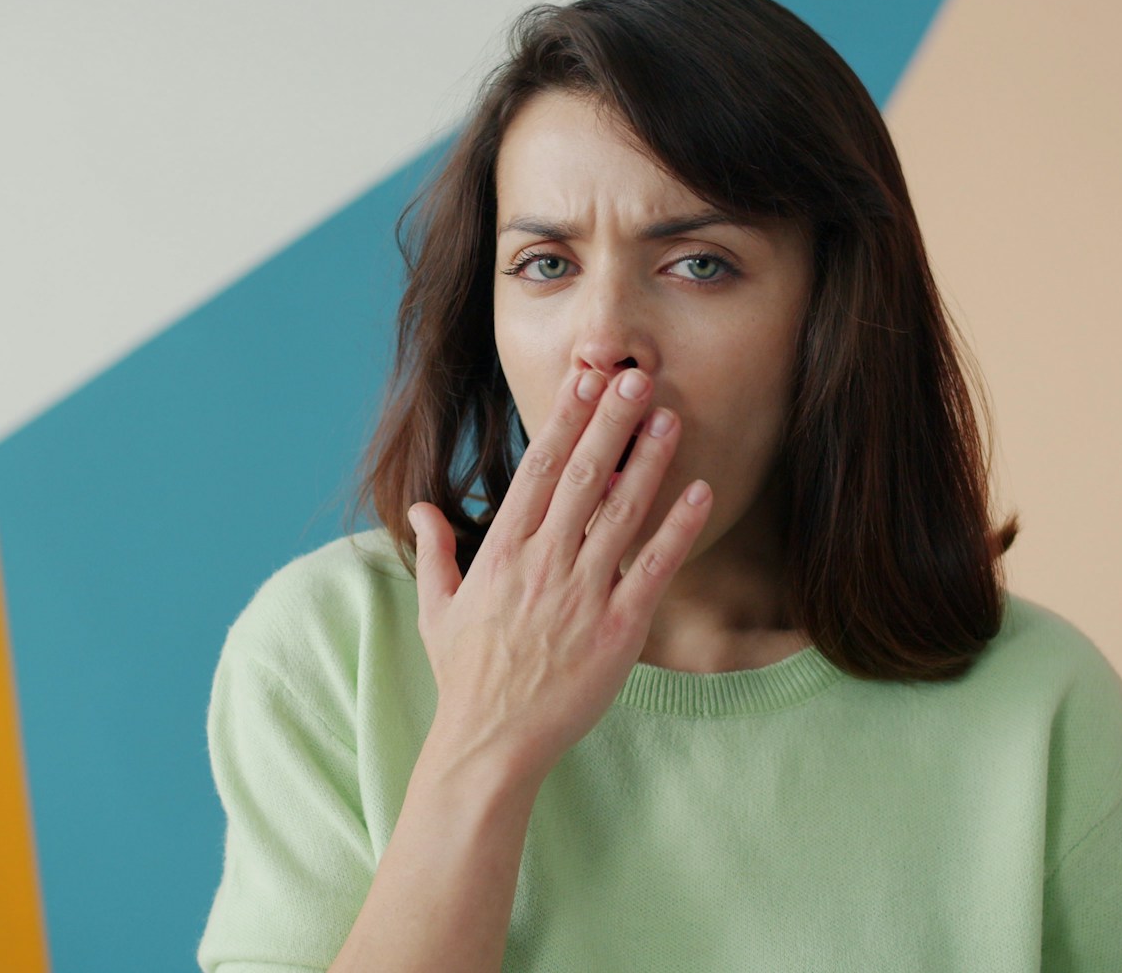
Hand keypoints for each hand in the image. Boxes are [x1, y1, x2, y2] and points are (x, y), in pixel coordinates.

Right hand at [405, 366, 712, 784]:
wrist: (489, 743)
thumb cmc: (464, 676)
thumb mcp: (436, 608)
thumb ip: (434, 550)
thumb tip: (420, 507)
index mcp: (501, 552)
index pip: (537, 471)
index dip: (564, 422)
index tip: (584, 382)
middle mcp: (542, 564)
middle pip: (583, 478)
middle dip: (611, 424)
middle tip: (636, 378)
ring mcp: (581, 595)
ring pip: (620, 514)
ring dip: (648, 463)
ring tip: (670, 418)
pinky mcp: (617, 630)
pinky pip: (652, 569)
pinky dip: (677, 530)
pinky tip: (700, 493)